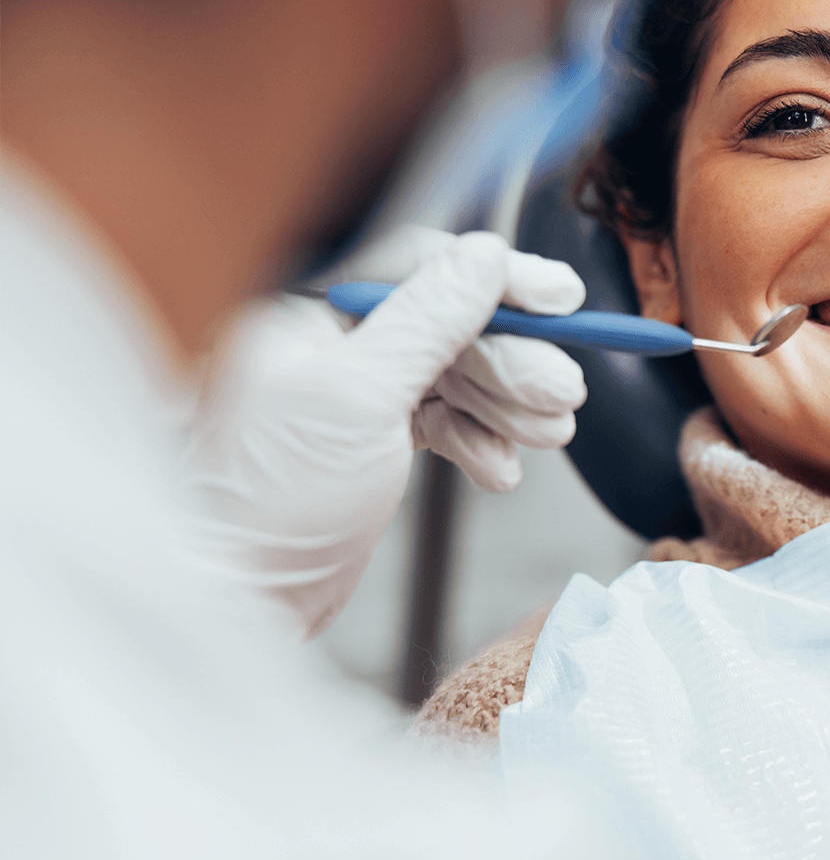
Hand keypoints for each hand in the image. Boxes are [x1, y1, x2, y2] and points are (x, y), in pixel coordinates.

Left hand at [184, 227, 587, 635]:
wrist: (237, 603)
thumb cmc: (270, 505)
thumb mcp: (358, 398)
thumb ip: (427, 319)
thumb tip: (484, 255)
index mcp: (306, 312)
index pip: (420, 268)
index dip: (497, 280)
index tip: (560, 297)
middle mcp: (329, 344)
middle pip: (449, 326)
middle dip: (512, 362)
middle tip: (562, 395)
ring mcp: (351, 395)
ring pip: (454, 376)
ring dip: (508, 405)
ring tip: (548, 435)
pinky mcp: (370, 443)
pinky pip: (443, 421)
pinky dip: (479, 442)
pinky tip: (499, 470)